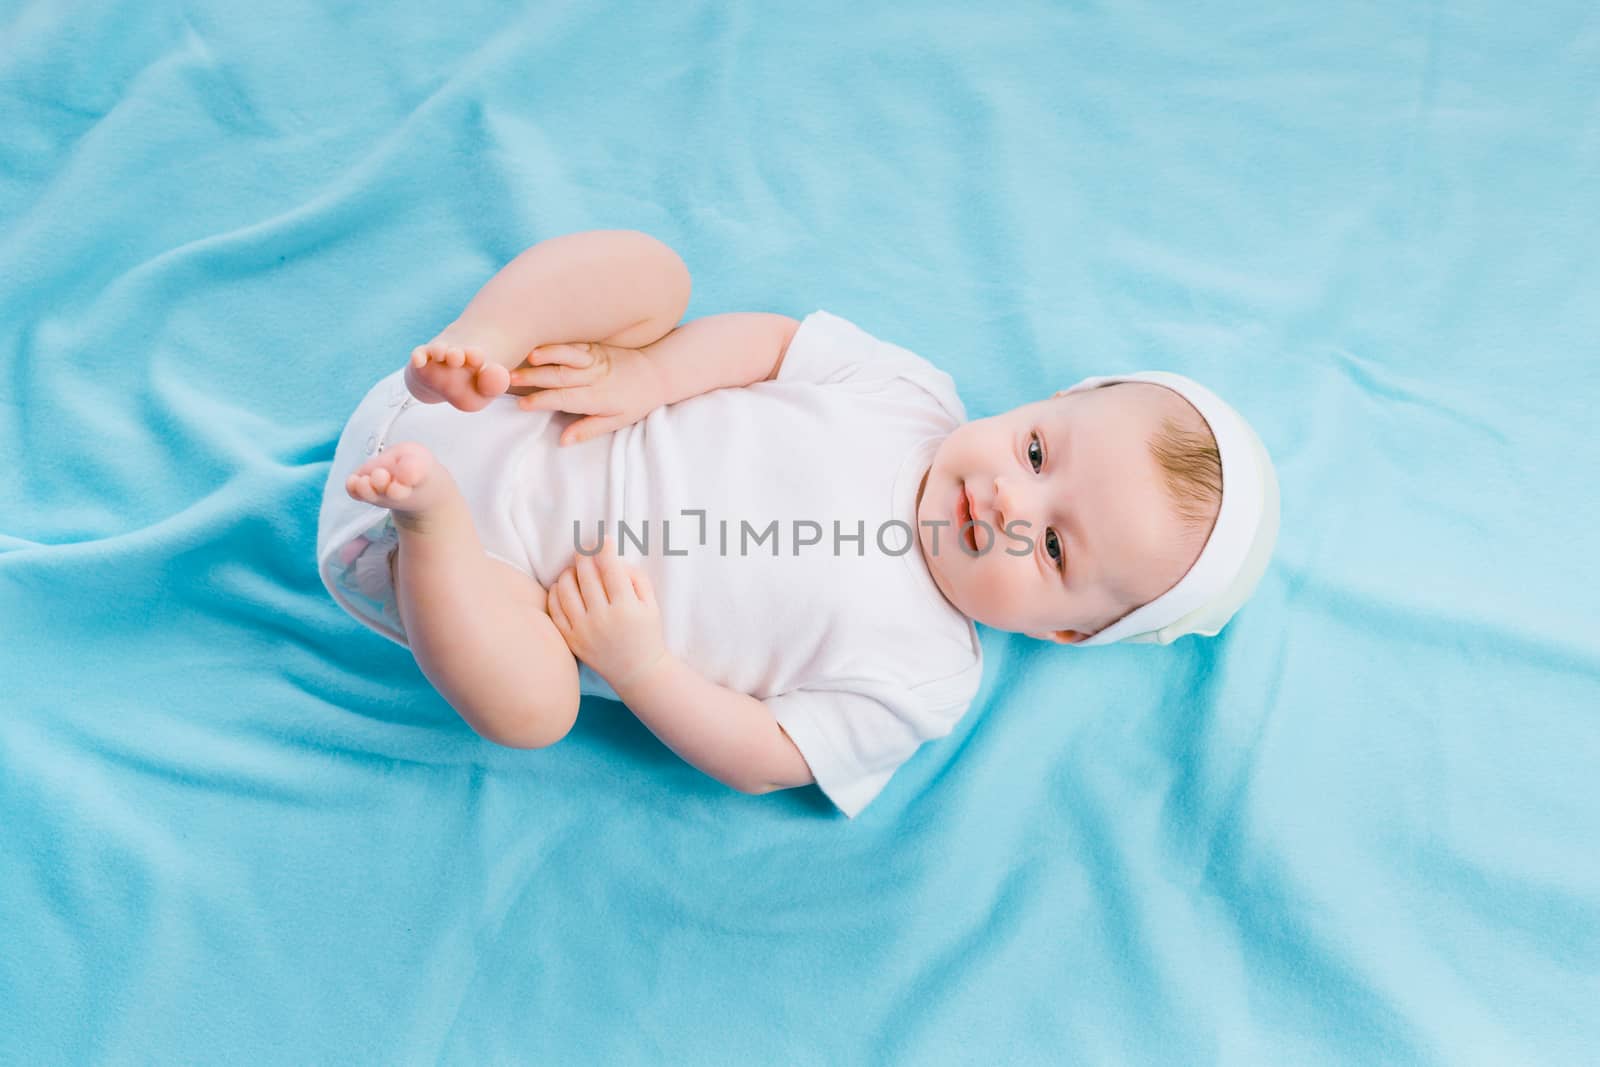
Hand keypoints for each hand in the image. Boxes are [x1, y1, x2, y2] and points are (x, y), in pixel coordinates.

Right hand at [508, 340, 668, 445]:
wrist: (658, 372)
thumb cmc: (635, 401)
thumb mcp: (617, 421)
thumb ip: (588, 429)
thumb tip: (563, 441)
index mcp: (598, 396)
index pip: (564, 399)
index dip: (542, 402)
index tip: (522, 406)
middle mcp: (594, 376)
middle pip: (559, 377)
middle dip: (533, 379)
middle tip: (507, 380)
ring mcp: (595, 358)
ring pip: (567, 356)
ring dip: (545, 356)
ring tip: (525, 358)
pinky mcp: (595, 346)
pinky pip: (574, 344)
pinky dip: (556, 344)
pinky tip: (539, 343)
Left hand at [546, 536, 667, 688]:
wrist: (637, 671)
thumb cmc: (647, 633)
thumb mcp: (651, 604)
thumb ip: (636, 577)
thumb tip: (613, 559)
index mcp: (626, 607)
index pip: (610, 568)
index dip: (604, 549)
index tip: (602, 539)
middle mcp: (603, 618)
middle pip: (586, 575)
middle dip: (584, 556)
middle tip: (585, 549)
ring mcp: (584, 630)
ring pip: (566, 589)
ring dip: (569, 572)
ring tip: (575, 569)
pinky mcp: (571, 640)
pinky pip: (555, 609)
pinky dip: (556, 592)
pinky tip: (563, 586)